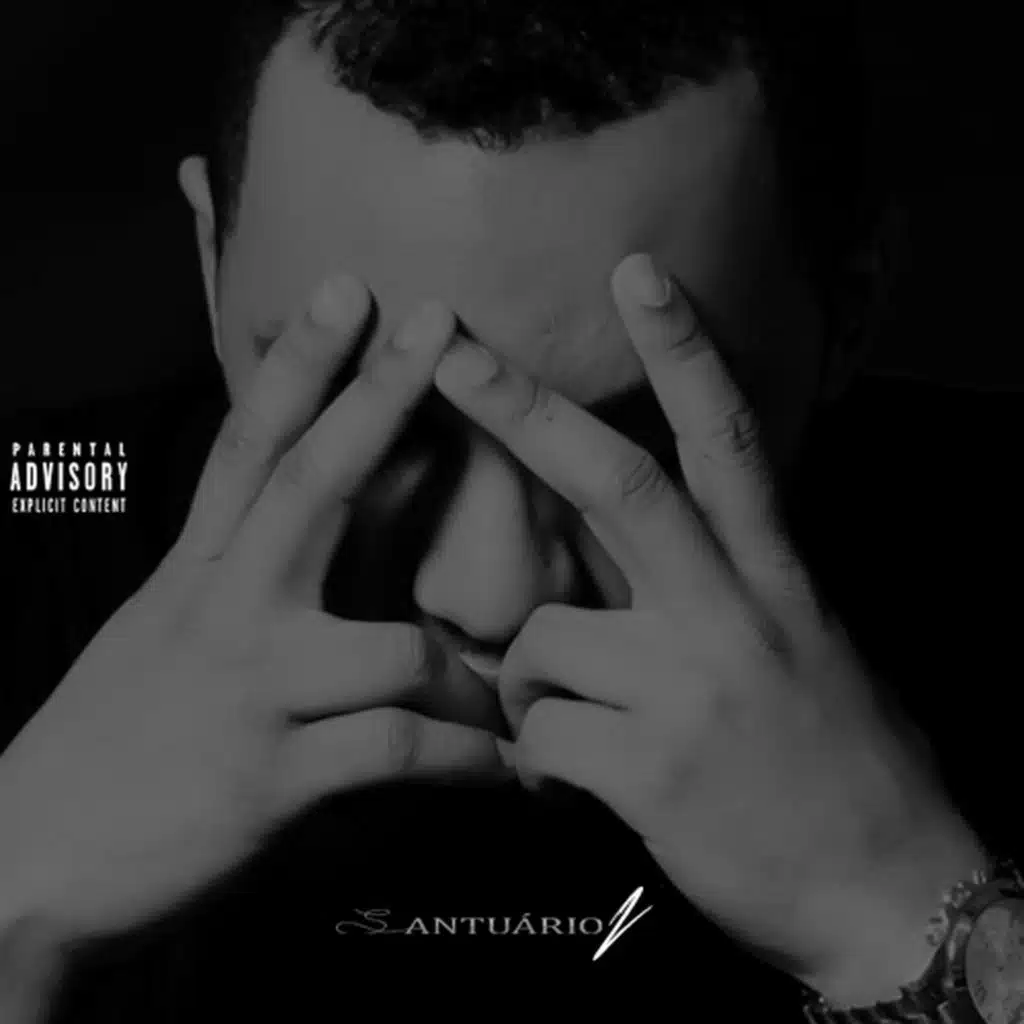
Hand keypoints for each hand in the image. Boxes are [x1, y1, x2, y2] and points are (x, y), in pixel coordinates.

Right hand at [0, 276, 506, 953]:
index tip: (346, 289)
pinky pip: (397, 752)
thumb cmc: (115, 742)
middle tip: (438, 322)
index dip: (298, 363)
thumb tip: (338, 519)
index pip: (248, 446)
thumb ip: (243, 574)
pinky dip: (462, 760)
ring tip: (509, 695)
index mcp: (196, 573)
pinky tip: (499, 768)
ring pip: (394, 649)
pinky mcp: (271, 778)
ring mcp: (250, 691)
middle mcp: (223, 611)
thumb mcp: (167, 634)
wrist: (22, 866)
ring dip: (470, 675)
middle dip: (376, 399)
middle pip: (307, 482)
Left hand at [433, 253, 985, 1003]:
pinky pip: (540, 736)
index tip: (636, 274)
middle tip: (451, 350)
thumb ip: (719, 587)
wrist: (887, 888)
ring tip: (558, 720)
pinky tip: (568, 782)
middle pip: (619, 482)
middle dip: (524, 410)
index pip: (727, 437)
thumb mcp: (798, 645)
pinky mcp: (652, 769)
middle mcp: (734, 611)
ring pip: (542, 638)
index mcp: (772, 575)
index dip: (684, 349)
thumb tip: (624, 554)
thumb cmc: (836, 760)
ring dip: (525, 677)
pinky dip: (531, 755)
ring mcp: (693, 687)